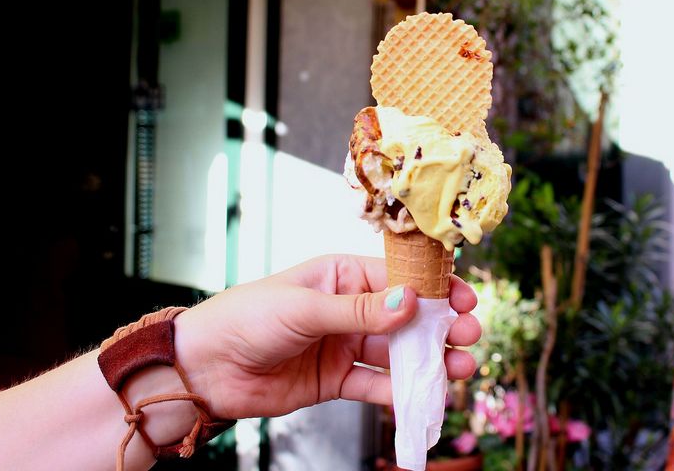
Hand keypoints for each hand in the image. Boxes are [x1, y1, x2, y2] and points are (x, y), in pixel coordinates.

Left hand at [173, 254, 480, 419]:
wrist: (203, 368)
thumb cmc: (246, 318)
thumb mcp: (305, 307)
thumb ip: (360, 311)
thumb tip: (412, 303)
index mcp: (341, 276)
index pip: (398, 278)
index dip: (433, 288)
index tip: (464, 299)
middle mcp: (348, 309)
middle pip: (406, 318)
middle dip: (440, 326)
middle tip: (470, 336)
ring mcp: (344, 346)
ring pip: (397, 353)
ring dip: (429, 361)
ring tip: (460, 369)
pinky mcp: (336, 381)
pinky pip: (375, 386)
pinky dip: (400, 393)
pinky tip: (423, 398)